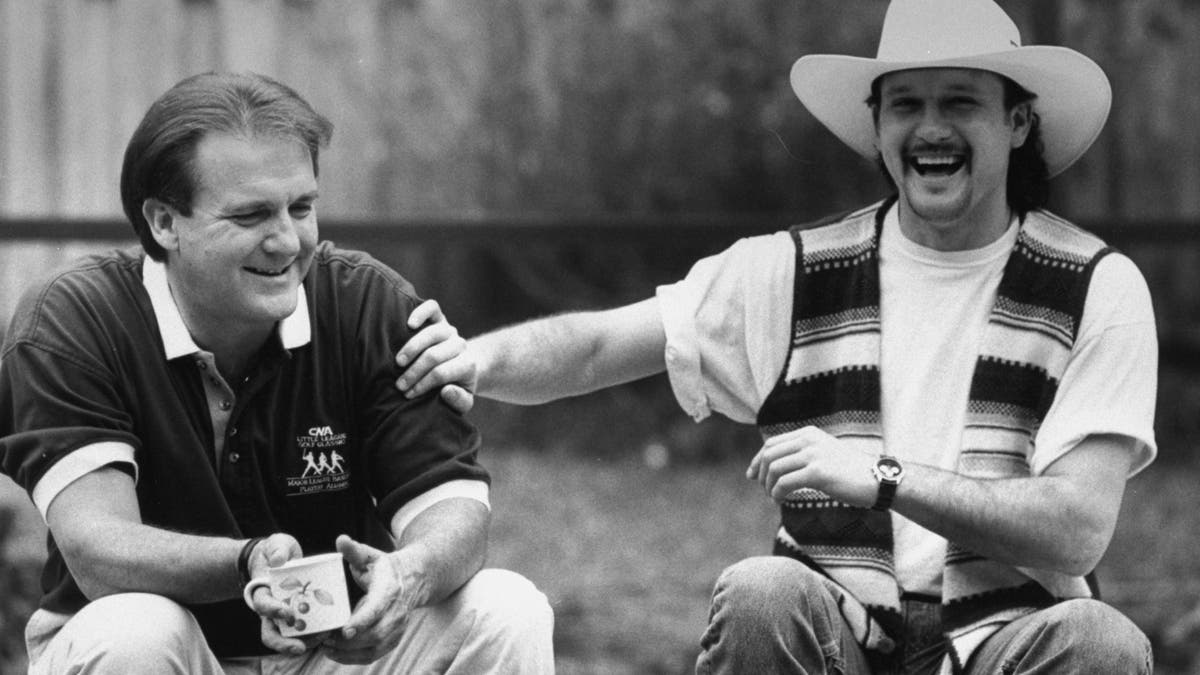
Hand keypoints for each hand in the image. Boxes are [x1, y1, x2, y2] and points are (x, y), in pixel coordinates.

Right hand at [245, 534, 323, 654]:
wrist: (281, 557)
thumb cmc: (277, 551)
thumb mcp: (276, 545)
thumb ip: (276, 549)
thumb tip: (278, 560)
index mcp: (263, 593)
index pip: (263, 606)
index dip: (273, 611)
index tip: (288, 612)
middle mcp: (271, 609)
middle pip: (272, 634)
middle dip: (285, 643)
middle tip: (301, 647)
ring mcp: (285, 615)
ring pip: (289, 637)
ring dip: (304, 642)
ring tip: (322, 639)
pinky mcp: (300, 614)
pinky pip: (305, 630)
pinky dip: (315, 634)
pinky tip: (330, 633)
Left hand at [320, 535, 415, 664]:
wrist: (412, 580)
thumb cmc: (385, 568)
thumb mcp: (370, 556)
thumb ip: (354, 550)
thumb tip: (340, 539)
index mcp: (390, 590)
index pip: (377, 609)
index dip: (361, 621)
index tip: (344, 630)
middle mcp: (397, 612)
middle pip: (375, 634)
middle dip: (348, 642)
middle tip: (325, 639)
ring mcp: (397, 628)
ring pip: (374, 648)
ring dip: (349, 652)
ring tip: (326, 647)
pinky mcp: (393, 639)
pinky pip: (374, 655)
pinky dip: (354, 658)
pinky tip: (336, 654)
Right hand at [394, 299, 476, 412]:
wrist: (462, 366)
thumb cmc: (457, 386)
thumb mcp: (464, 402)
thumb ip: (459, 400)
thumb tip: (446, 391)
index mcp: (467, 365)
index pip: (441, 373)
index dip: (422, 384)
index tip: (409, 395)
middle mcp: (460, 345)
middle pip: (434, 355)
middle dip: (414, 371)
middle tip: (399, 384)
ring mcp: (450, 330)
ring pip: (432, 333)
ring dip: (411, 348)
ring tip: (398, 362)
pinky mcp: (441, 318)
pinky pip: (433, 308)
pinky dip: (421, 313)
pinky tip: (409, 324)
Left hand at [747, 426, 876, 506]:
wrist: (878, 480)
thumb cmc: (851, 472)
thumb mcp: (824, 454)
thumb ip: (802, 455)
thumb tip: (773, 467)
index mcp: (808, 433)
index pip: (772, 443)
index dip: (757, 460)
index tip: (752, 476)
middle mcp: (809, 439)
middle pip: (769, 454)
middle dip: (760, 474)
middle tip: (764, 490)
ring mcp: (813, 454)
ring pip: (774, 469)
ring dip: (769, 486)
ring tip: (775, 497)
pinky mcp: (818, 472)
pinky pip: (785, 482)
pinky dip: (777, 493)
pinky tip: (781, 500)